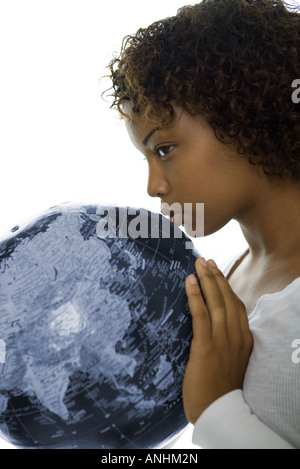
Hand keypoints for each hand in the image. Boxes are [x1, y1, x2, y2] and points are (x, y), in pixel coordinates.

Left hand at [182, 257, 252, 424]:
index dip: (226, 286)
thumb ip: (226, 342)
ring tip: (198, 264)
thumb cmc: (220, 389)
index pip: (236, 305)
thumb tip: (212, 327)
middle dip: (216, 277)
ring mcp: (222, 340)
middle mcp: (236, 336)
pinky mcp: (207, 346)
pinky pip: (201, 315)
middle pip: (227, 299)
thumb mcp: (230, 361)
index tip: (216, 271)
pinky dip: (196, 296)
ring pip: (217, 302)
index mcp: (244, 339)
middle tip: (205, 260)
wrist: (218, 412)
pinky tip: (189, 282)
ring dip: (206, 280)